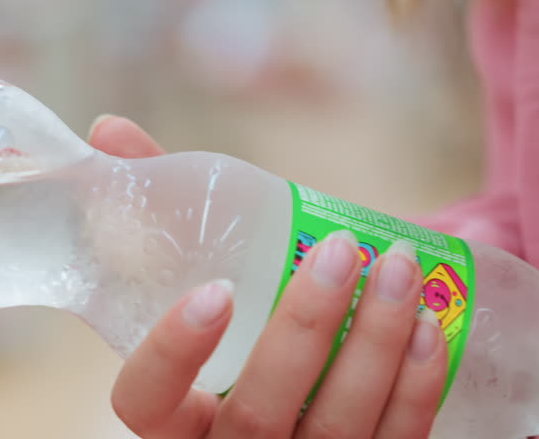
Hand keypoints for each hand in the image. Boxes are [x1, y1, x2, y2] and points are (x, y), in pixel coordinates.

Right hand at [88, 115, 447, 438]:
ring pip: (338, 430)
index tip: (216, 289)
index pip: (145, 399)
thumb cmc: (229, 329)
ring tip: (400, 269)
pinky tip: (428, 327)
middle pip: (259, 416)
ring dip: (376, 345)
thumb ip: (154, 213)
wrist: (297, 404)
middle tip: (342, 250)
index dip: (173, 351)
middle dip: (305, 328)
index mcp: (168, 418)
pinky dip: (417, 387)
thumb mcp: (189, 279)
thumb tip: (110, 130)